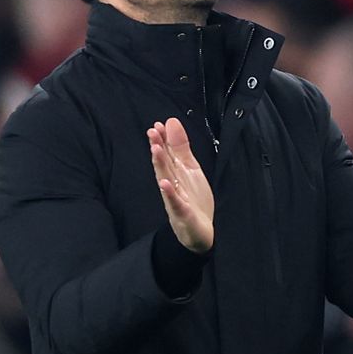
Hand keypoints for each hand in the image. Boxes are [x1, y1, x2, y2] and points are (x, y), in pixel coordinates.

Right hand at [148, 118, 213, 252]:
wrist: (200, 230)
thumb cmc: (193, 199)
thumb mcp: (190, 169)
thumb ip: (181, 148)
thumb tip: (172, 122)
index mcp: (175, 173)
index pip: (167, 154)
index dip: (163, 139)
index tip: (157, 125)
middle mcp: (172, 184)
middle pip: (164, 165)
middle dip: (158, 148)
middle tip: (152, 132)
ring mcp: (175, 199)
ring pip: (166, 180)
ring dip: (160, 166)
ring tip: (156, 150)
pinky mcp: (181, 213)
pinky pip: (174, 202)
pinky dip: (169, 193)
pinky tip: (164, 184)